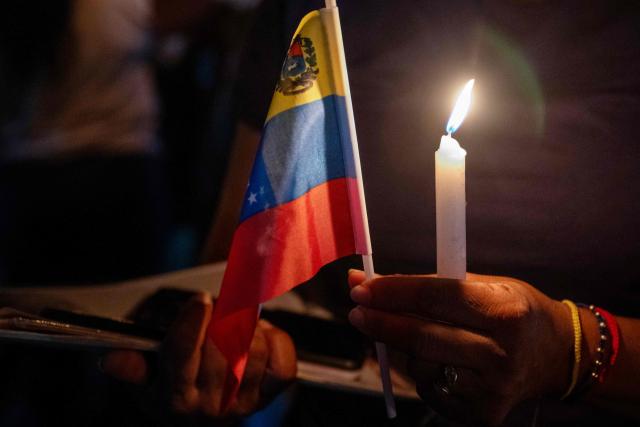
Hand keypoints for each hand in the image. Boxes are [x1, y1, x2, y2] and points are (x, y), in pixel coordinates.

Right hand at [101, 293, 295, 420]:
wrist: (201, 413)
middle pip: (221, 345)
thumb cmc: (174, 385)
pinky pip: (282, 363)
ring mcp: (243, 403)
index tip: (199, 300)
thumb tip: (111, 360)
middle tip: (218, 308)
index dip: (193, 319)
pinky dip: (275, 341)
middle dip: (222, 318)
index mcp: (175, 398)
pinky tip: (260, 335)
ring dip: (248, 327)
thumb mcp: (146, 377)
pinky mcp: (269, 396)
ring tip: (236, 323)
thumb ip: (133, 365)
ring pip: (252, 350)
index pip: (183, 351)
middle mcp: (210, 405)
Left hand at [347, 270, 572, 425]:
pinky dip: (422, 371)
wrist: (556, 357)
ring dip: (404, 349)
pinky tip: (437, 359)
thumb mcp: (484, 285)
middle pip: (422, 337)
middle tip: (357, 311)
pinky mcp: (482, 414)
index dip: (392, 292)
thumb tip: (367, 281)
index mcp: (504, 311)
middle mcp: (501, 353)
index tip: (361, 288)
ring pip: (421, 365)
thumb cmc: (514, 312)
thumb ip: (427, 285)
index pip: (435, 298)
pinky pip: (430, 390)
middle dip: (381, 322)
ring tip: (417, 334)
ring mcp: (492, 390)